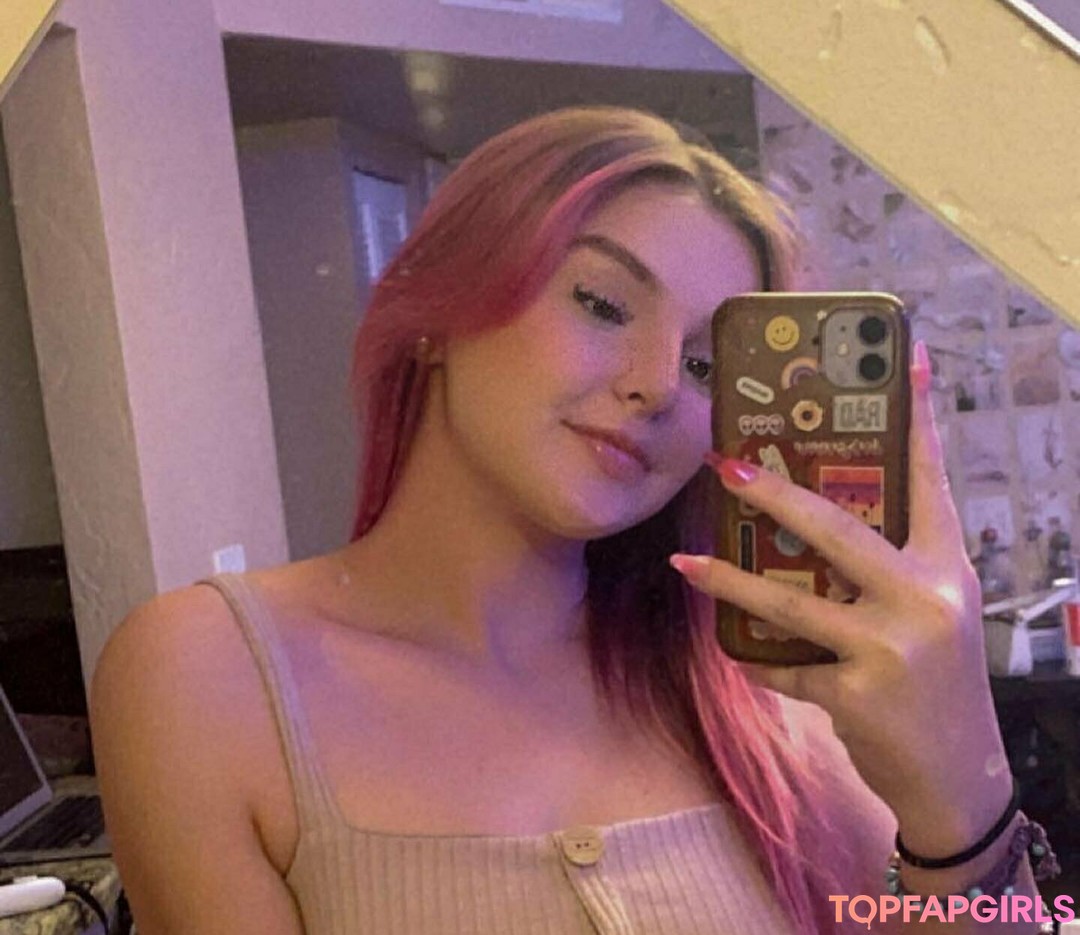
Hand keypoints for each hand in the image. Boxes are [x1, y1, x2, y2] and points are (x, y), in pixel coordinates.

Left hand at [671, 341, 1012, 853]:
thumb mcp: (929, 611)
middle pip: (838, 528)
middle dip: (773, 494)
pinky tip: (733, 650)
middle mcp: (927, 599)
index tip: (902, 356)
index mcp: (946, 567)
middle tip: (725, 463)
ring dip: (728, 580)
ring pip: (791, 600)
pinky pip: (784, 665)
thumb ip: (885, 568)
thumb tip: (807, 520)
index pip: (929, 480)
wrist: (958, 776)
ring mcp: (892, 648)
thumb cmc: (936, 681)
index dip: (916, 418)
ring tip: (682, 562)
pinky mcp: (857, 695)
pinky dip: (756, 659)